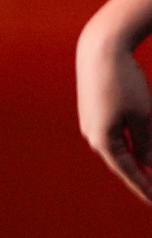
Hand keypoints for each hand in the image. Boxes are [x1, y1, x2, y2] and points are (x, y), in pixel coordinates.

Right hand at [77, 41, 151, 205]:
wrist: (100, 50)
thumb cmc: (123, 82)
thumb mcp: (144, 115)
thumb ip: (148, 143)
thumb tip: (149, 163)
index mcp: (104, 140)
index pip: (129, 172)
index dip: (144, 188)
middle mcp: (92, 135)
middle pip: (122, 162)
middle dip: (140, 175)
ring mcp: (91, 122)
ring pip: (118, 147)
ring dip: (135, 157)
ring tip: (149, 168)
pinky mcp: (93, 110)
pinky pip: (114, 133)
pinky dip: (129, 141)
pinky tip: (138, 143)